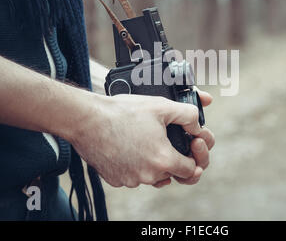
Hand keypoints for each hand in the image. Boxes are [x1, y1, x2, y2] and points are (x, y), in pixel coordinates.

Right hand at [69, 91, 212, 187]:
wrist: (87, 119)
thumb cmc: (123, 112)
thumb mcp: (162, 105)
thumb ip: (188, 115)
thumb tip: (198, 125)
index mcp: (163, 160)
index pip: (191, 170)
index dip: (193, 156)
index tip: (188, 145)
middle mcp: (148, 175)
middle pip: (172, 173)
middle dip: (174, 159)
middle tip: (166, 141)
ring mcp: (130, 180)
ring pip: (152, 175)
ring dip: (154, 162)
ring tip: (147, 140)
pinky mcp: (115, 180)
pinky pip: (132, 175)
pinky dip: (135, 164)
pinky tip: (130, 145)